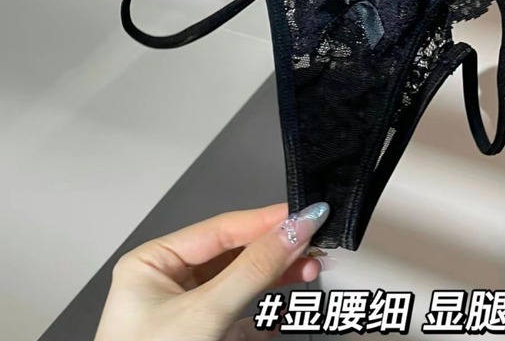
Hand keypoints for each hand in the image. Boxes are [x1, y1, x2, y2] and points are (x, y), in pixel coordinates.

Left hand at [94, 201, 329, 340]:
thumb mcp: (206, 313)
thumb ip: (254, 269)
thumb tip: (295, 228)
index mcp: (153, 263)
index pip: (220, 229)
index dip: (266, 220)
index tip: (306, 213)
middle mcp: (166, 282)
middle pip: (233, 253)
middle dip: (275, 250)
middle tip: (314, 245)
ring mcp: (183, 312)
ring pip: (239, 281)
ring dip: (275, 277)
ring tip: (309, 271)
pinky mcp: (199, 337)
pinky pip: (237, 315)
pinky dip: (262, 314)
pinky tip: (283, 313)